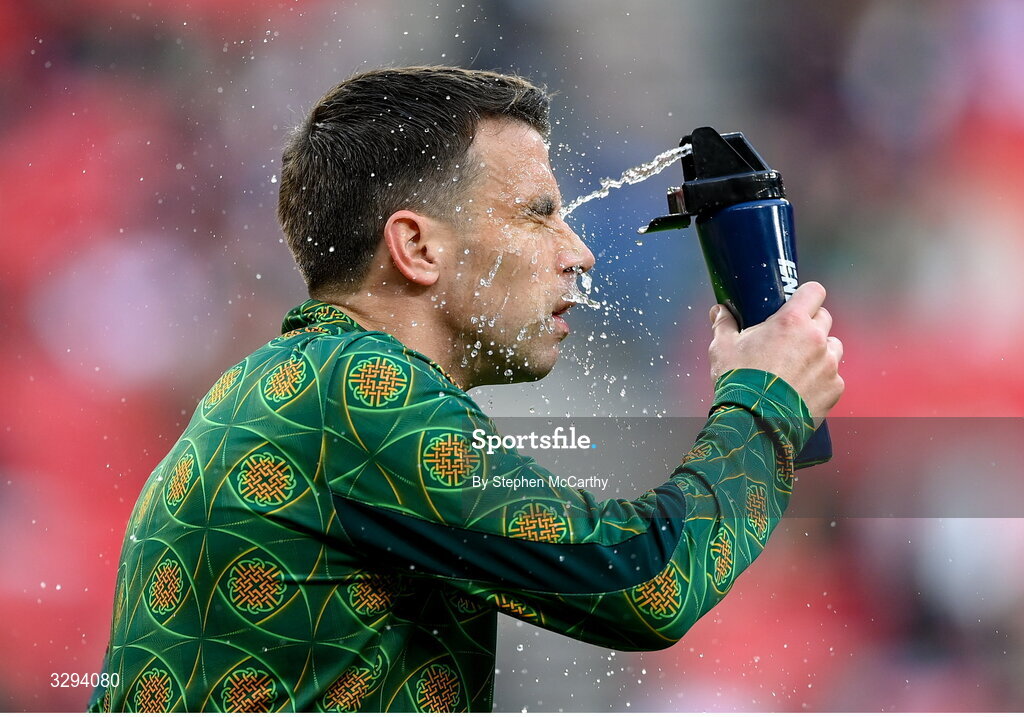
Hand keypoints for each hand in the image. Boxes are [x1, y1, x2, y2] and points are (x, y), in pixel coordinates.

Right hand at [708, 281, 843, 424]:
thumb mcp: (722, 348)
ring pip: (833, 347)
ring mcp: (829, 365)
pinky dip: (822, 380)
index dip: (807, 296)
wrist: (753, 422)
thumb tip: (719, 312)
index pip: (814, 292)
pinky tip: (802, 389)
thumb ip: (724, 325)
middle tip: (791, 339)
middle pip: (824, 318)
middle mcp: (816, 339)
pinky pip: (834, 377)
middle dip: (810, 325)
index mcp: (791, 322)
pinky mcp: (835, 389)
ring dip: (820, 352)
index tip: (798, 303)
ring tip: (798, 366)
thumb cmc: (739, 382)